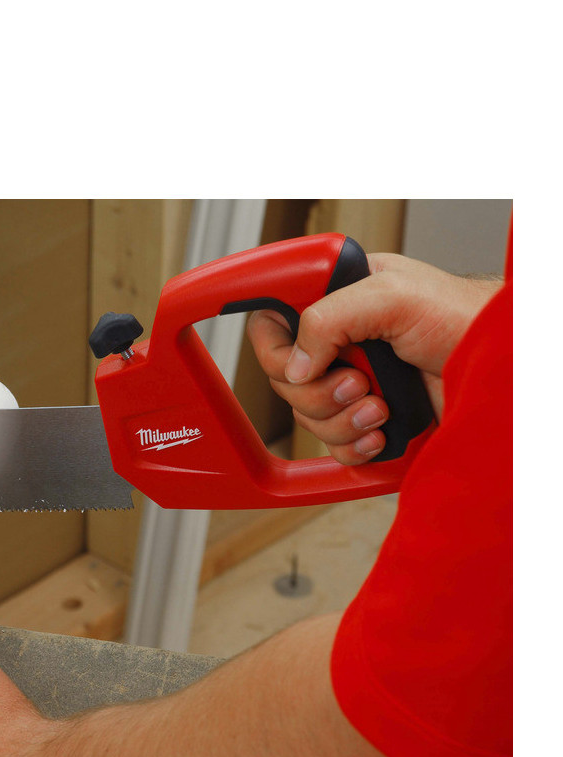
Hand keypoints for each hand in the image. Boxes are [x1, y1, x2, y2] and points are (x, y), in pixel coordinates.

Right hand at [246, 253, 501, 463]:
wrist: (498, 372)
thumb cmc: (462, 319)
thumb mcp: (390, 296)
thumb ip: (328, 317)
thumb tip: (295, 364)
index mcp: (335, 301)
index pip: (271, 324)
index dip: (274, 347)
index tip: (298, 360)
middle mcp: (338, 344)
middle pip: (283, 381)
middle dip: (319, 391)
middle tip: (358, 381)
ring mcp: (351, 385)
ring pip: (306, 418)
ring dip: (341, 420)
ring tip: (381, 406)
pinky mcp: (366, 422)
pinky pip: (333, 447)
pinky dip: (355, 446)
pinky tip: (383, 430)